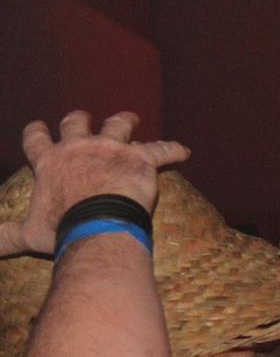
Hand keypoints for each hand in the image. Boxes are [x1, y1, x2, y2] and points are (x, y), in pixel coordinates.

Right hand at [0, 111, 188, 255]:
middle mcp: (79, 147)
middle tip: (84, 118)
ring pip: (118, 125)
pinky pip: (162, 150)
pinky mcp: (140, 159)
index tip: (40, 128)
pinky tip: (184, 151)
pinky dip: (174, 150)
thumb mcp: (28, 233)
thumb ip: (5, 237)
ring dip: (125, 121)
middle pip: (76, 123)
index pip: (36, 138)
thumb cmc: (62, 229)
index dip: (38, 132)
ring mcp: (111, 149)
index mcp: (50, 161)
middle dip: (80, 120)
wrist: (98, 226)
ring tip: (131, 119)